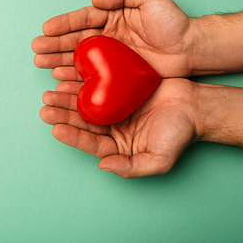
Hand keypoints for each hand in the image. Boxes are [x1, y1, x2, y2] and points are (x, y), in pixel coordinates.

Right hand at [32, 0, 195, 77]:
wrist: (190, 49)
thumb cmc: (173, 22)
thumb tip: (95, 0)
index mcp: (112, 16)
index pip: (83, 19)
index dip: (64, 24)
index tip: (46, 29)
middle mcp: (107, 36)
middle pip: (75, 39)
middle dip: (54, 44)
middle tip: (36, 50)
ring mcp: (110, 56)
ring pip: (78, 57)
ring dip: (58, 60)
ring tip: (41, 63)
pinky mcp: (115, 74)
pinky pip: (91, 75)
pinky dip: (74, 76)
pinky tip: (60, 78)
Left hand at [40, 78, 198, 177]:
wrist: (196, 106)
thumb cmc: (180, 134)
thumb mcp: (159, 159)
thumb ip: (131, 167)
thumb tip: (103, 166)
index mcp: (117, 146)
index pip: (90, 143)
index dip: (73, 136)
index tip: (55, 128)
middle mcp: (111, 127)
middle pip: (83, 121)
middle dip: (63, 113)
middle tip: (46, 104)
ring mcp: (114, 106)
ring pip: (86, 102)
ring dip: (68, 96)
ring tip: (51, 90)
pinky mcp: (119, 87)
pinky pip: (98, 83)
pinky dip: (84, 80)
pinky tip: (69, 74)